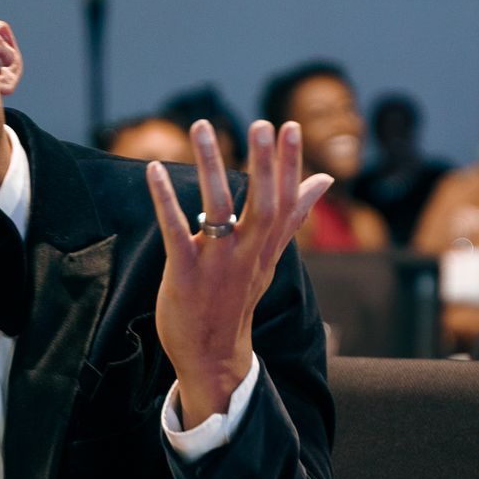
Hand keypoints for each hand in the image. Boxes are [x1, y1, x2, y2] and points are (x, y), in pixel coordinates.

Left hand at [146, 119, 330, 428]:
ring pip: (219, 208)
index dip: (289, 163)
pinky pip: (176, 230)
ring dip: (211, 166)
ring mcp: (217, 263)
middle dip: (264, 163)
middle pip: (263, 203)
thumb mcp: (270, 257)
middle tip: (262, 123)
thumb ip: (293, 216)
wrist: (213, 354)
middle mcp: (247, 252)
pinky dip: (166, 199)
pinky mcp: (186, 273)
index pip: (285, 199)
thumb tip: (323, 181)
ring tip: (202, 127)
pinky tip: (155, 169)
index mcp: (267, 246)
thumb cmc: (238, 297)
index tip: (290, 126)